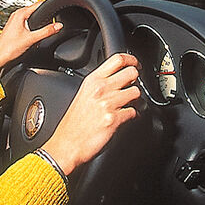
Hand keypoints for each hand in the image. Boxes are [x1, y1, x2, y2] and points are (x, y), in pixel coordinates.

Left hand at [0, 2, 61, 78]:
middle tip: (52, 21)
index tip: (55, 9)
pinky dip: (32, 26)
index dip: (48, 6)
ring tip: (43, 28)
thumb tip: (58, 26)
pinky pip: (26, 22)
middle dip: (44, 15)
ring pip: (30, 16)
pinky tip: (34, 34)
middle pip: (35, 10)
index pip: (38, 4)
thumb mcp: (32, 39)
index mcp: (20, 13)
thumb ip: (46, 31)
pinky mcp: (14, 27)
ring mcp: (14, 21)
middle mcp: (16, 15)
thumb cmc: (9, 48)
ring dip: (38, 21)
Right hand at [41, 53, 140, 175]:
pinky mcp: (114, 119)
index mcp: (92, 80)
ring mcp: (108, 103)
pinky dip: (134, 115)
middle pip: (132, 72)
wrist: (67, 145)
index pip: (118, 59)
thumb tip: (118, 79)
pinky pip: (134, 112)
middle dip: (137, 80)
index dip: (132, 60)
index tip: (136, 64)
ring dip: (137, 99)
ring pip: (136, 92)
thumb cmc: (73, 123)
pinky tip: (127, 117)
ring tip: (130, 105)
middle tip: (133, 87)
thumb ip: (99, 84)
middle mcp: (100, 89)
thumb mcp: (83, 95)